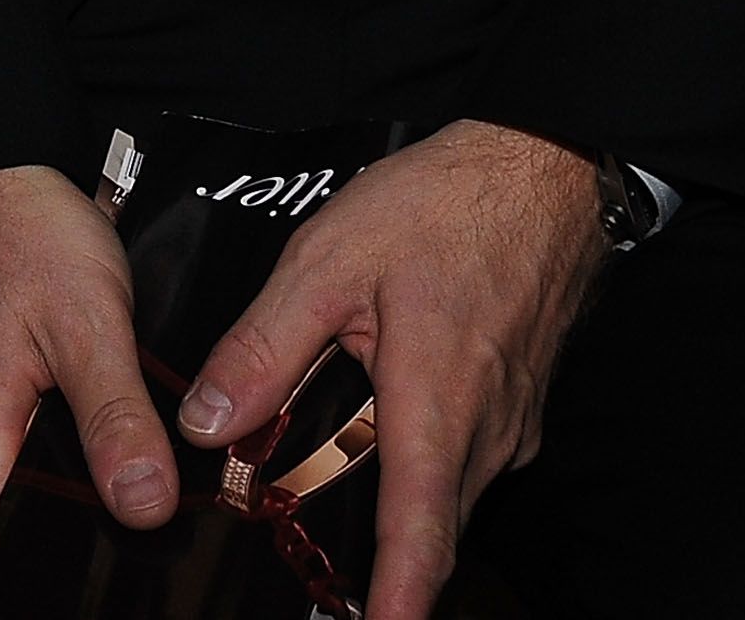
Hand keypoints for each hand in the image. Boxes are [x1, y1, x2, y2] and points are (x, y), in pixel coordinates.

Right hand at [0, 164, 180, 532]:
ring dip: (118, 463)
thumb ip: (115, 418)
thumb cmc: (25, 234)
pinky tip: (148, 417)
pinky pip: (71, 432)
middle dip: (117, 506)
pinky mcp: (27, 386)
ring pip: (69, 469)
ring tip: (175, 454)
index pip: (33, 538)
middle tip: (183, 487)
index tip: (160, 534)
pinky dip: (110, 427)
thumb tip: (146, 507)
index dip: (98, 547)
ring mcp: (5, 411)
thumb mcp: (86, 323)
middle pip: (54, 510)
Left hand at [175, 120, 606, 619]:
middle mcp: (488, 430)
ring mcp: (511, 422)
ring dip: (399, 503)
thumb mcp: (329, 257)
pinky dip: (422, 461)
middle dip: (380, 561)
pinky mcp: (518, 405)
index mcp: (437, 400)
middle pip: (429, 524)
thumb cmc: (440, 203)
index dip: (396, 601)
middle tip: (318, 574)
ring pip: (448, 492)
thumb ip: (265, 344)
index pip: (419, 533)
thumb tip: (205, 422)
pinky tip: (380, 424)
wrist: (539, 168)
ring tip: (331, 490)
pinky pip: (467, 457)